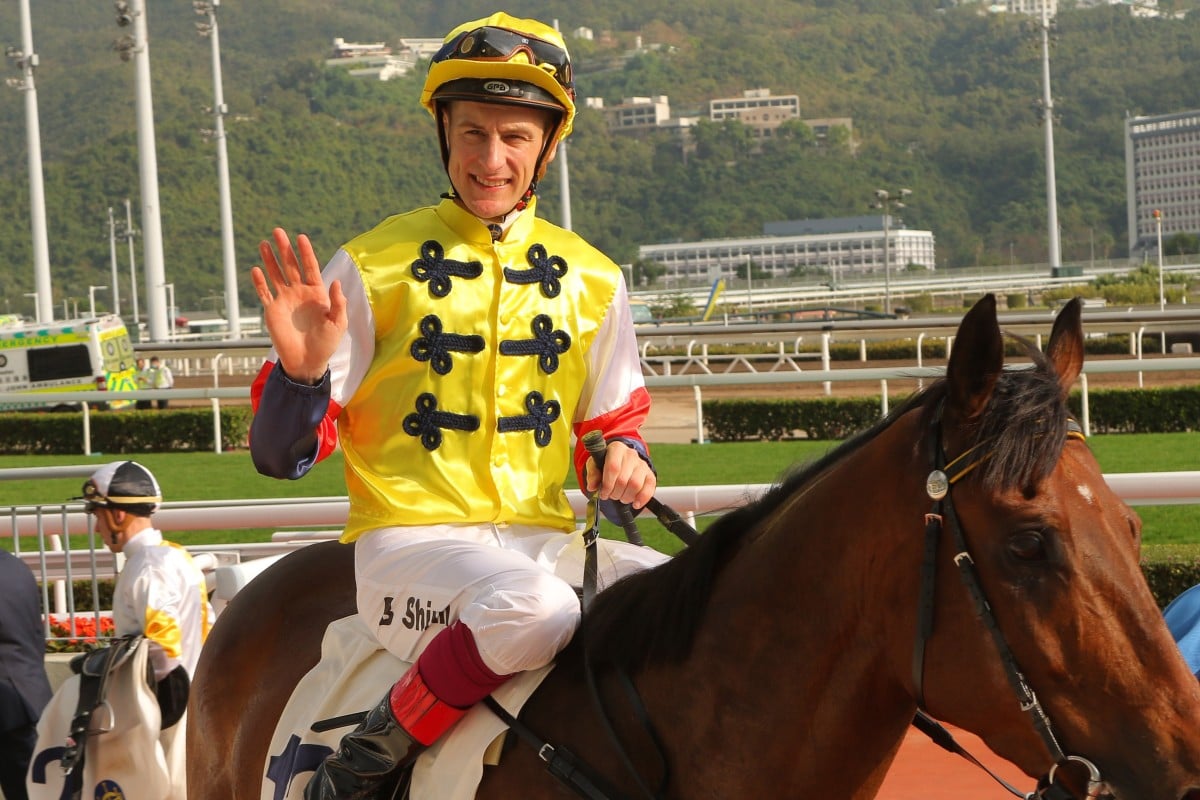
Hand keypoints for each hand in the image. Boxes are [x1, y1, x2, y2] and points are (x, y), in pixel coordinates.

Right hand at [251, 227, 347, 383]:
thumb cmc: (326, 343)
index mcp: (316, 293)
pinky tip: (256, 269)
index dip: (306, 252)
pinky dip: (260, 282)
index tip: (301, 236)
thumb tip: (336, 282)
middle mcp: (299, 293)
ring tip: (264, 243)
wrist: (307, 361)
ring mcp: (284, 300)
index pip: (310, 267)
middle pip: (291, 266)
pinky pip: (264, 294)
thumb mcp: (338, 323)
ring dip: (270, 260)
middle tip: (278, 231)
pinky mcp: (272, 311)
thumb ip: (338, 303)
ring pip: (276, 275)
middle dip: (284, 249)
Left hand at [585, 440, 655, 509]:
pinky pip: (649, 488)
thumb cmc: (606, 464)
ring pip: (636, 485)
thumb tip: (592, 486)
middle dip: (615, 493)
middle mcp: (631, 454)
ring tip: (620, 497)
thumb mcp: (594, 465)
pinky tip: (635, 503)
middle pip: (623, 479)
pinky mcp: (650, 474)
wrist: (621, 463)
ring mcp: (642, 464)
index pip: (613, 467)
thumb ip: (592, 474)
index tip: (603, 493)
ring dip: (626, 497)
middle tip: (610, 495)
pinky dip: (642, 499)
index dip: (607, 484)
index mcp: (616, 449)